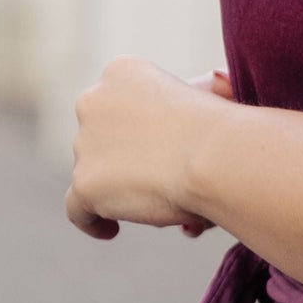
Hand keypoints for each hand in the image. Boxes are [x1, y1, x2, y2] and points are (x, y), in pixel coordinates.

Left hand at [67, 57, 228, 240]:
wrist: (216, 155)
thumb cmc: (225, 127)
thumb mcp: (211, 96)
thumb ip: (201, 95)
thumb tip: (219, 86)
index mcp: (122, 72)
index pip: (117, 106)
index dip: (138, 132)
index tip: (161, 150)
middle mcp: (94, 101)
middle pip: (102, 140)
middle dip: (125, 160)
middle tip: (161, 181)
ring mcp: (84, 143)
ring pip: (94, 173)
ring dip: (119, 189)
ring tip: (160, 204)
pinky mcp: (85, 183)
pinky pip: (77, 208)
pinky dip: (91, 220)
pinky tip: (110, 230)